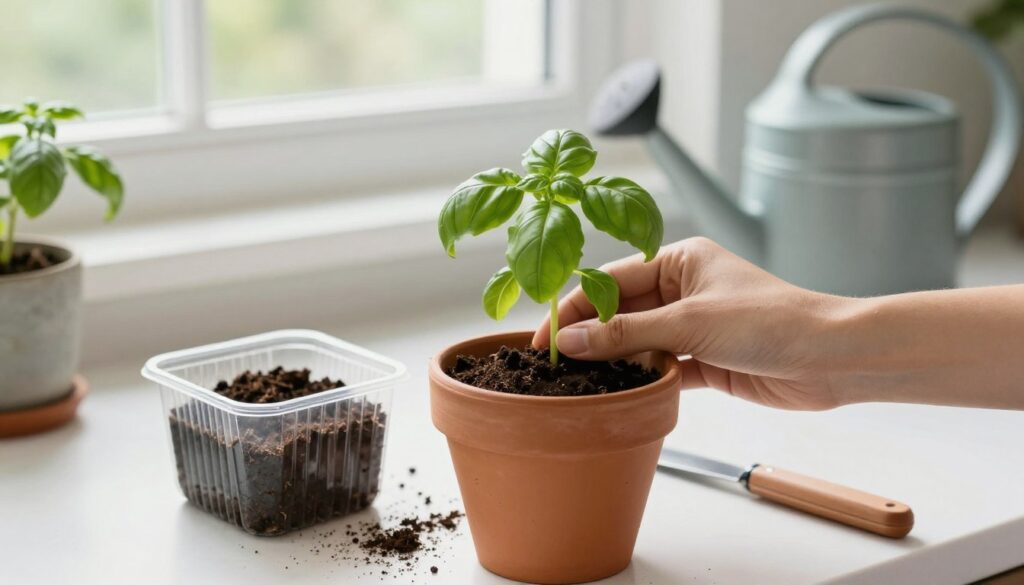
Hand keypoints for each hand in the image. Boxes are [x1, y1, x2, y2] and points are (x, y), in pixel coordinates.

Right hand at [532, 237, 848, 409]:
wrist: (831, 358)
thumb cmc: (771, 321)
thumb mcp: (689, 322)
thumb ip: (626, 334)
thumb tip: (572, 340)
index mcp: (680, 260)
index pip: (612, 280)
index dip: (576, 307)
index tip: (547, 335)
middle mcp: (684, 289)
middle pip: (621, 312)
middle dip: (590, 335)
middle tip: (554, 362)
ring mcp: (694, 326)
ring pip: (639, 342)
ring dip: (614, 361)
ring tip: (578, 381)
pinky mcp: (705, 360)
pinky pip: (661, 368)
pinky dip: (641, 380)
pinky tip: (618, 392)